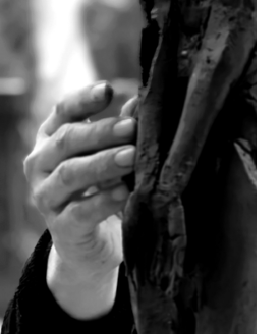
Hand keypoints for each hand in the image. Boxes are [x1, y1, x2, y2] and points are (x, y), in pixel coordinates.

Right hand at [23, 82, 137, 281]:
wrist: (94, 243)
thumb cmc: (104, 188)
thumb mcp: (112, 156)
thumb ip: (122, 131)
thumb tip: (139, 105)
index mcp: (51, 140)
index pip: (62, 111)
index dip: (83, 99)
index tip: (109, 89)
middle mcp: (40, 165)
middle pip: (66, 141)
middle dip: (100, 132)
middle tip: (131, 127)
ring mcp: (46, 197)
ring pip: (70, 174)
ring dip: (102, 164)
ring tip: (131, 157)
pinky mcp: (61, 228)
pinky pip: (79, 212)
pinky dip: (102, 201)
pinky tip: (123, 193)